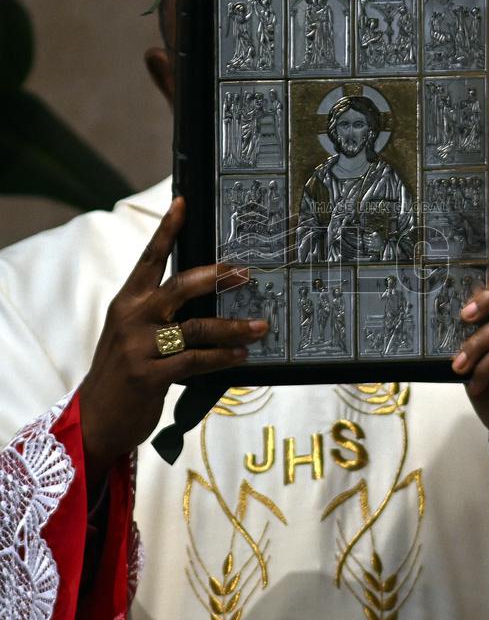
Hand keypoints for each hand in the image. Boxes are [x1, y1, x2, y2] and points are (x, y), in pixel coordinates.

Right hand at [79, 198, 266, 487]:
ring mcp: (139, 346)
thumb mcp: (132, 334)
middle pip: (180, 286)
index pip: (149, 257)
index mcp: (127, 301)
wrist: (96, 417)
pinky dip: (222, 357)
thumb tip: (208, 297)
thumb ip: (160, 313)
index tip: (183, 202)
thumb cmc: (124, 370)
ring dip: (233, 326)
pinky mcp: (150, 375)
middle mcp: (132, 317)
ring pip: (196, 328)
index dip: (167, 229)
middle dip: (217, 276)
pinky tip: (241, 356)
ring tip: (260, 325)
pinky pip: (195, 360)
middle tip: (245, 272)